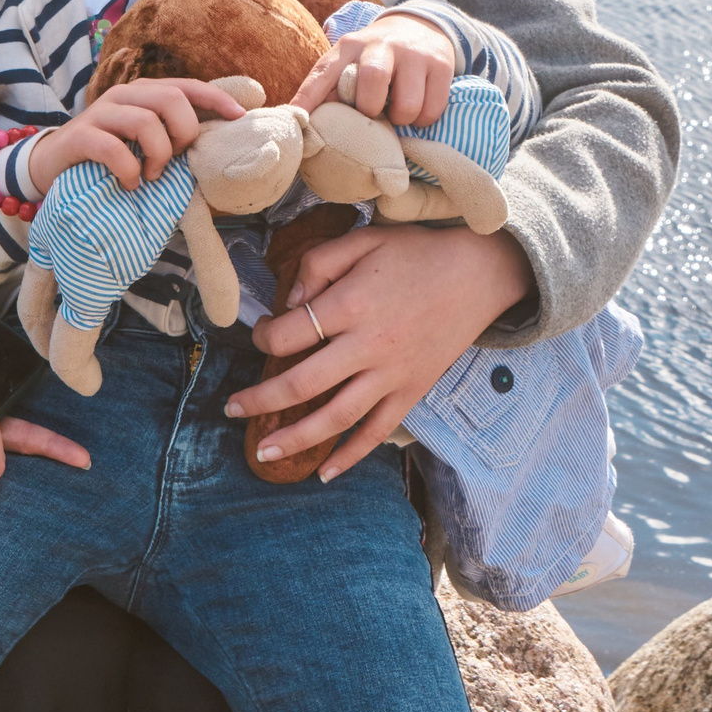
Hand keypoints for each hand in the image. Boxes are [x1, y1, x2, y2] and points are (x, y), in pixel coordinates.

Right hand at [30, 77, 246, 190]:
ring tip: (151, 175)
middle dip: (184, 132)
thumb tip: (214, 147)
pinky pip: (112, 148)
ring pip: (145, 121)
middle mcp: (124, 96)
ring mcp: (100, 113)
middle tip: (175, 159)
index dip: (216, 98)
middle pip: (172, 99)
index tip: (240, 117)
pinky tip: (130, 184)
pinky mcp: (79, 136)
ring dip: (158, 155)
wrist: (51, 167)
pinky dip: (128, 171)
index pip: (187, 86)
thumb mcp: (143, 143)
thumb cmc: (108, 157)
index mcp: (144, 94)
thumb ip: (171, 137)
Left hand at [226, 223, 535, 479]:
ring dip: (295, 439)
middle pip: (301, 385)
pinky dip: (351, 456)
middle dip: (260, 401)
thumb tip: (289, 302)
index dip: (263, 337)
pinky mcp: (411, 391)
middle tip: (232, 409)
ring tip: (263, 453)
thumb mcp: (364, 240)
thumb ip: (319, 264)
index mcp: (351, 304)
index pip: (289, 334)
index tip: (261, 333)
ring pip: (335, 418)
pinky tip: (325, 472)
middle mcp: (368, 346)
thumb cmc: (417, 252)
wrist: (479, 273)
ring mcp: (392, 374)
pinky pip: (377, 432)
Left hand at [290, 12, 455, 126]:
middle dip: (370, 109)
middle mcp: (381, 45)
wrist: (420, 25)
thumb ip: (332, 86)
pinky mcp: (441, 65)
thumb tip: (305, 123)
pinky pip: (432, 108)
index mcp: (350, 46)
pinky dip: (423, 119)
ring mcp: (414, 54)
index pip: (324, 73)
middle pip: (371, 82)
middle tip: (373, 114)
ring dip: (401, 120)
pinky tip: (418, 109)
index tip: (295, 120)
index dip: (308, 99)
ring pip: (407, 104)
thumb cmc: (376, 55)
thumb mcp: (351, 60)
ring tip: (397, 113)